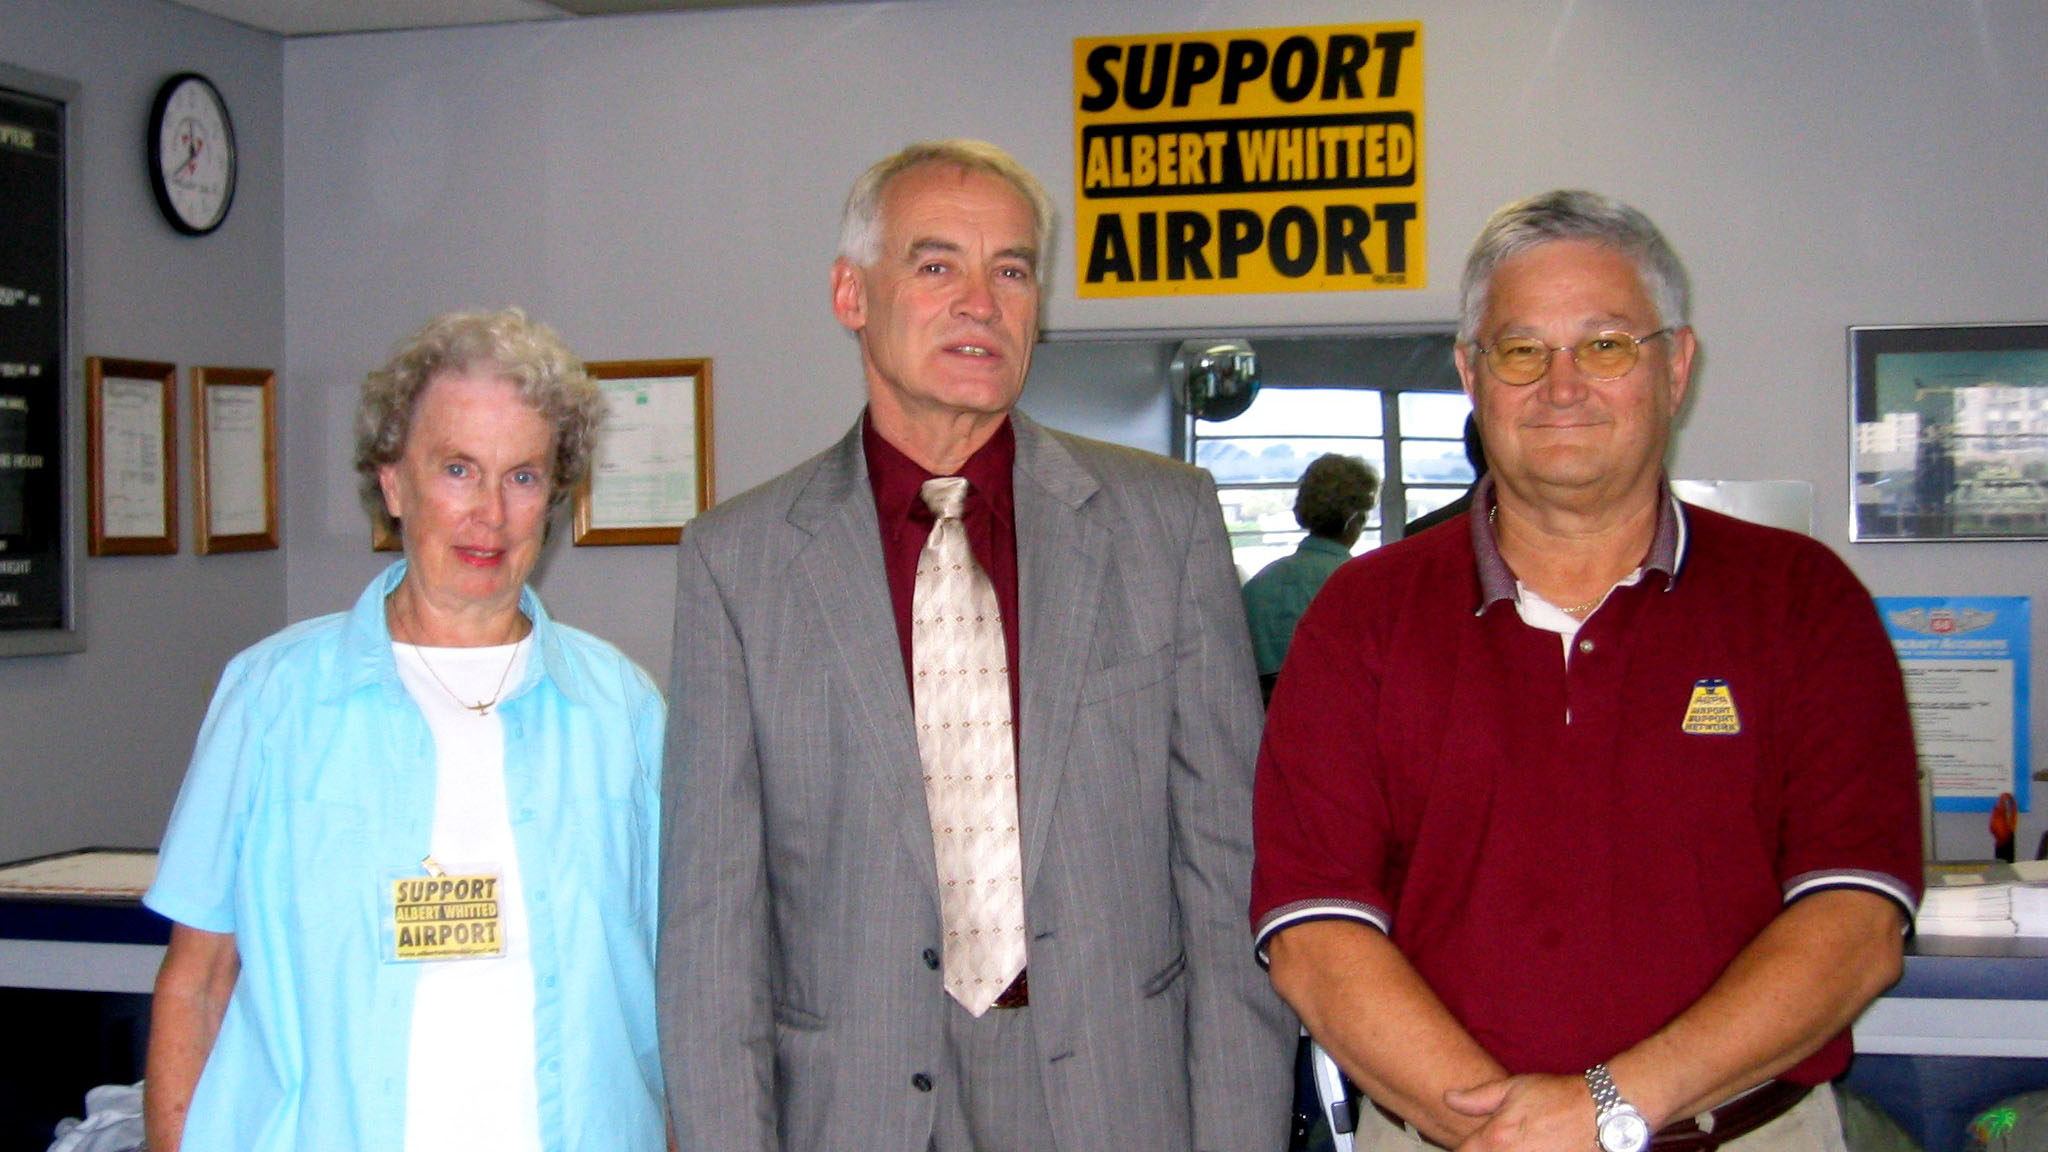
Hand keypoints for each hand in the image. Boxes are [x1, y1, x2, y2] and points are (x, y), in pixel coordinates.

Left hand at [1447, 1072, 1596, 1151]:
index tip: (1470, 1145)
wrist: (1601, 1112)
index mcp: (1496, 1138)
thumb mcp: (1513, 1088)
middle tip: (1497, 1143)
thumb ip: (1477, 1098)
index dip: (1462, 1149)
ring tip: (1515, 1145)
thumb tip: (1448, 1098)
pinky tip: (1533, 1149)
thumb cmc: (1558, 1097)